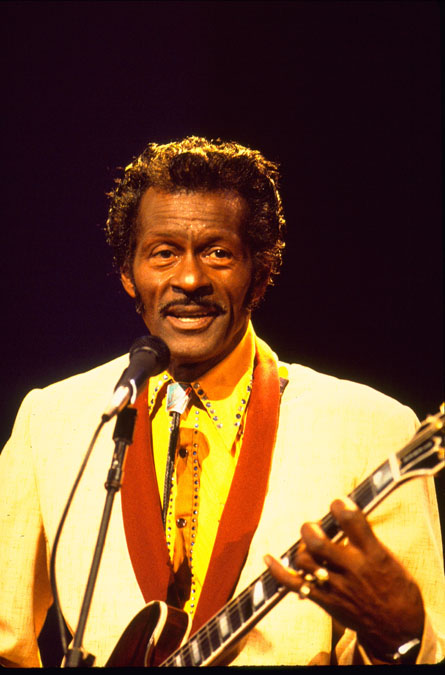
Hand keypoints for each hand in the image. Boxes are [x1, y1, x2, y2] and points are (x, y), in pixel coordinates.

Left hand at [264, 497, 424, 661]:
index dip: (339, 505)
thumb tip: (343, 515)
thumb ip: (366, 539)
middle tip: (314, 527)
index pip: (351, 519)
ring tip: (310, 548)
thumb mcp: (389, 558)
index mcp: (372, 553)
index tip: (337, 503)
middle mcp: (352, 568)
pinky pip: (294, 584)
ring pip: (303, 559)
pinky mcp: (325, 600)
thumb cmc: (396, 588)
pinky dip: (277, 571)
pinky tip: (268, 558)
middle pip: (317, 541)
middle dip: (309, 528)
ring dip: (302, 548)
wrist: (399, 630)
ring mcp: (336, 586)